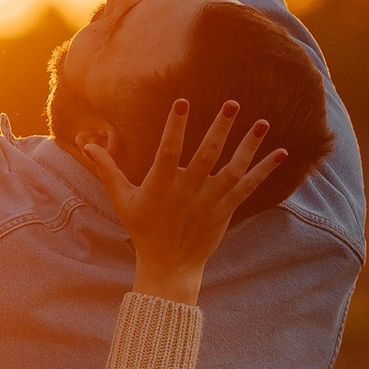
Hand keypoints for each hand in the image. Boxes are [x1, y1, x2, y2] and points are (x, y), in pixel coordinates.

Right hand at [78, 99, 285, 300]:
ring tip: (262, 122)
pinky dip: (264, 170)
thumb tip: (88, 145)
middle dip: (220, 128)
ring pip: (233, 168)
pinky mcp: (225, 210)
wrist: (169, 266)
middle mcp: (188, 190)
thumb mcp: (122, 200)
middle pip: (207, 154)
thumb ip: (108, 170)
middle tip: (232, 103)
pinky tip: (280, 153)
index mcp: (162, 184)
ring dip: (248, 145)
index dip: (175, 126)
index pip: (169, 150)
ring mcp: (209, 200)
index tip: (182, 101)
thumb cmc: (143, 230)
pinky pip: (248, 187)